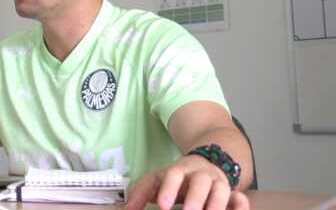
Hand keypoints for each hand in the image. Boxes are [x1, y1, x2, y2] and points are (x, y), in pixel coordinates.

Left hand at [125, 155, 249, 209]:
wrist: (204, 165)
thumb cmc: (176, 179)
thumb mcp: (157, 180)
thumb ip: (142, 193)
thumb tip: (128, 209)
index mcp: (180, 170)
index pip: (174, 175)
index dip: (169, 189)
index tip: (163, 206)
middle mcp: (200, 175)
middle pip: (200, 181)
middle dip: (196, 197)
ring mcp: (218, 183)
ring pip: (222, 189)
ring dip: (217, 204)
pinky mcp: (232, 194)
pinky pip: (241, 198)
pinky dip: (241, 206)